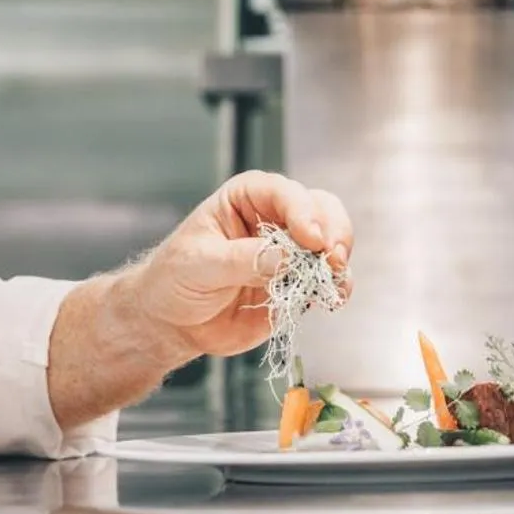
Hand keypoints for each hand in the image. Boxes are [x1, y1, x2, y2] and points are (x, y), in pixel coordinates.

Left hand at [131, 170, 353, 358]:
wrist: (173, 322)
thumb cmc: (175, 280)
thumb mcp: (199, 265)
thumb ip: (242, 259)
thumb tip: (287, 258)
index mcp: (245, 198)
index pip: (282, 192)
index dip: (302, 211)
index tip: (310, 238)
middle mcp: (274, 218)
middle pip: (319, 209)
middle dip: (332, 231)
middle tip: (332, 258)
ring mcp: (290, 251)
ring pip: (332, 240)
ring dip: (340, 259)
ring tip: (336, 281)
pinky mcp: (298, 282)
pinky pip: (327, 279)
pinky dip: (338, 287)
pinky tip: (334, 298)